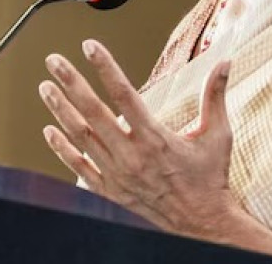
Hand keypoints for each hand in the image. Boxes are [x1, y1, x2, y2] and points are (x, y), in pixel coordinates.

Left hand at [37, 39, 237, 237]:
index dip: (105, 67)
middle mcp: (132, 156)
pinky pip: (79, 167)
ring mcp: (117, 174)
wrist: (201, 225)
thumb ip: (216, 96)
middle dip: (71, 83)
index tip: (90, 46)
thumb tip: (225, 62)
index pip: (125, 94)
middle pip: (94, 112)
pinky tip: (49, 131)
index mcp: (156, 138)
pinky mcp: (110, 191)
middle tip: (54, 61)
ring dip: (61, 110)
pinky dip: (62, 149)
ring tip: (46, 88)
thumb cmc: (210, 179)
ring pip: (81, 137)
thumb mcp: (218, 135)